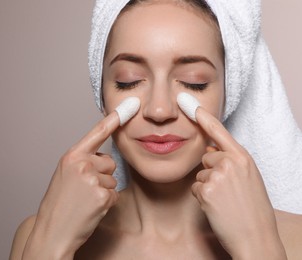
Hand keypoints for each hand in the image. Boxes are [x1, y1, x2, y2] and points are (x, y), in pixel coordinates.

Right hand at [23, 111, 120, 258]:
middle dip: (102, 175)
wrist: (53, 231)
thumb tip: (102, 158)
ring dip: (103, 190)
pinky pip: (114, 194)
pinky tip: (91, 208)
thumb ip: (81, 161)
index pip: (96, 134)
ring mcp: (92, 180)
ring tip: (84, 200)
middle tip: (83, 190)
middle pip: (109, 162)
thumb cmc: (58, 204)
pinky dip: (106, 203)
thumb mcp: (65, 175)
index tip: (128, 106)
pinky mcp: (102, 196)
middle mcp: (82, 164)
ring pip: (112, 180)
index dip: (113, 119)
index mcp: (71, 157)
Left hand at [191, 107, 285, 258]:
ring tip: (224, 200)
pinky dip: (202, 198)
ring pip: (199, 174)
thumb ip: (231, 161)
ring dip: (206, 186)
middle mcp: (229, 163)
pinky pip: (195, 188)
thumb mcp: (249, 178)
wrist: (255, 236)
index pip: (220, 132)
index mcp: (243, 158)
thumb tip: (209, 152)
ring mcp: (216, 176)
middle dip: (211, 171)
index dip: (203, 118)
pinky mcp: (205, 191)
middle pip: (206, 158)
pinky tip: (216, 207)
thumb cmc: (253, 209)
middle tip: (227, 190)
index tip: (189, 104)